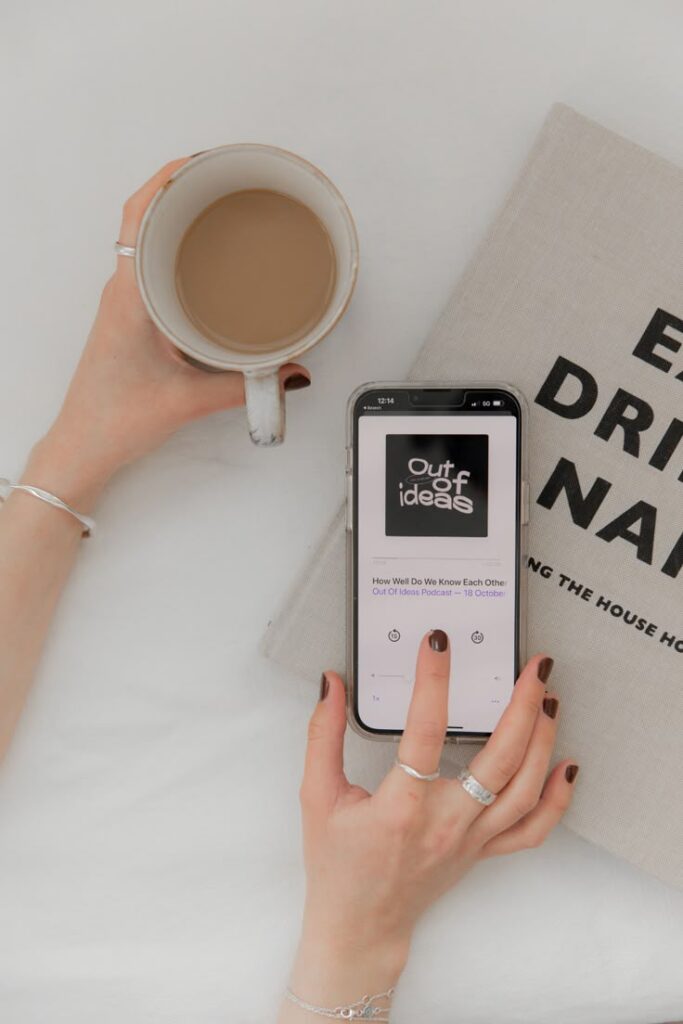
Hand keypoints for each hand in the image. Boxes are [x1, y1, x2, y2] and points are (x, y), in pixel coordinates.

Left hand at [27, 157, 309, 508]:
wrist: (83, 448)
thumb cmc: (114, 420)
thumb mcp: (187, 401)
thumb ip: (246, 387)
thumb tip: (291, 371)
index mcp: (129, 295)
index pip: (137, 213)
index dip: (167, 176)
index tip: (202, 160)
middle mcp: (122, 290)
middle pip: (144, 216)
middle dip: (182, 188)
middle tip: (222, 177)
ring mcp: (124, 302)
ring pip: (146, 240)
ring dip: (177, 218)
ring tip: (218, 207)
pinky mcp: (130, 317)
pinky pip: (151, 266)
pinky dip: (175, 249)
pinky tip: (203, 260)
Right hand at [283, 633, 577, 1015]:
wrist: (360, 927)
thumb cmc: (338, 865)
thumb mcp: (316, 796)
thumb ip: (322, 735)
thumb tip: (331, 684)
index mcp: (400, 807)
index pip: (423, 731)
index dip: (433, 681)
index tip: (438, 642)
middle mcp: (444, 823)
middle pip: (500, 759)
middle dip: (523, 705)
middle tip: (534, 666)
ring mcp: (470, 839)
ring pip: (525, 789)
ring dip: (544, 741)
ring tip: (549, 698)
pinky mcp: (483, 851)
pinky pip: (532, 828)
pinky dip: (557, 798)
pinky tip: (567, 765)